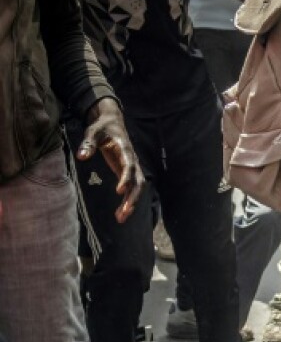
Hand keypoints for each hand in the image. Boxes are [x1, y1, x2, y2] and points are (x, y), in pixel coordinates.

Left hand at [78, 99, 144, 223]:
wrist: (113, 123)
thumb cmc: (102, 127)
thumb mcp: (93, 132)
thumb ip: (88, 144)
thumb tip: (82, 156)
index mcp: (125, 150)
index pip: (129, 167)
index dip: (126, 179)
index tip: (119, 191)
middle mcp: (132, 161)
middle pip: (138, 182)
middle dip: (132, 198)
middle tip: (123, 213)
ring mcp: (132, 168)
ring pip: (137, 188)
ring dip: (131, 203)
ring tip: (121, 218)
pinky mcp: (127, 173)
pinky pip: (132, 189)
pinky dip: (128, 201)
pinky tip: (120, 214)